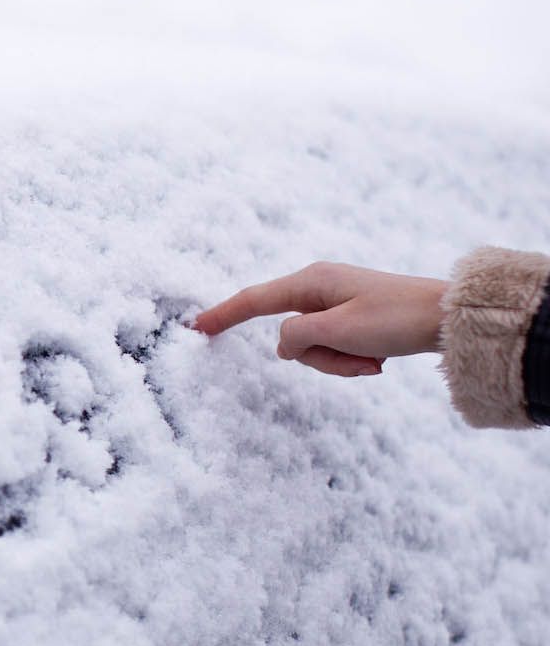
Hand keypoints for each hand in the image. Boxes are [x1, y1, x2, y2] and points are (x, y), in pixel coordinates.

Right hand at [193, 261, 447, 376]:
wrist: (449, 317)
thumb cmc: (396, 319)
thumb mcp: (339, 332)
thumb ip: (296, 338)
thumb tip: (282, 345)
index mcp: (311, 282)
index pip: (254, 301)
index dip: (223, 315)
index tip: (196, 326)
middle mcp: (319, 288)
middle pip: (291, 336)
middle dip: (318, 359)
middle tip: (358, 361)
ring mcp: (335, 303)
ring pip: (312, 347)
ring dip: (339, 363)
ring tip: (372, 360)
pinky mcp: (351, 317)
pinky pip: (333, 348)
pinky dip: (351, 360)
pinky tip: (379, 358)